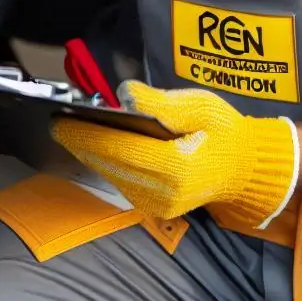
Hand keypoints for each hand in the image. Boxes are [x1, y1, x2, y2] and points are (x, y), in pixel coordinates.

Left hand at [52, 81, 298, 223]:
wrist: (244, 167)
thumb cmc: (224, 131)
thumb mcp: (199, 105)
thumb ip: (159, 101)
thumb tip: (123, 93)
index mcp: (175, 167)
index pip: (120, 148)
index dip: (88, 134)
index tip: (62, 120)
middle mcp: (163, 192)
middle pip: (110, 164)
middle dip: (81, 143)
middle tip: (57, 123)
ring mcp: (158, 205)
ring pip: (112, 176)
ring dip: (90, 154)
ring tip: (70, 131)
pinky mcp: (156, 207)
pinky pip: (122, 182)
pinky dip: (106, 164)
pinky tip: (94, 147)